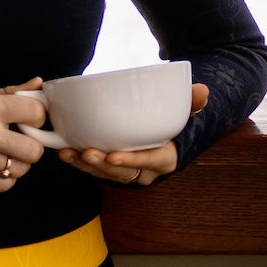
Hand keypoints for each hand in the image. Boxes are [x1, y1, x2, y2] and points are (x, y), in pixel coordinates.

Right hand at [0, 80, 48, 193]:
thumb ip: (13, 92)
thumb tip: (40, 83)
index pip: (37, 113)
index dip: (36, 116)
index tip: (27, 118)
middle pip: (35, 150)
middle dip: (30, 146)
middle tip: (17, 140)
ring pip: (22, 169)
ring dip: (17, 163)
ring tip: (2, 152)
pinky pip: (7, 184)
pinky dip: (4, 177)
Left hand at [60, 84, 205, 186]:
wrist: (167, 136)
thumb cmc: (174, 124)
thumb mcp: (186, 113)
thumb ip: (193, 102)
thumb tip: (202, 91)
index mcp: (164, 159)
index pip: (147, 162)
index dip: (130, 161)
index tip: (113, 156)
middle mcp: (144, 171)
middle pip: (121, 173)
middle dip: (101, 165)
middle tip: (86, 151)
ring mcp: (127, 172)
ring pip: (105, 174)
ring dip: (85, 165)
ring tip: (67, 152)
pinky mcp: (112, 168)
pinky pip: (96, 170)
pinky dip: (79, 163)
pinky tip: (64, 151)